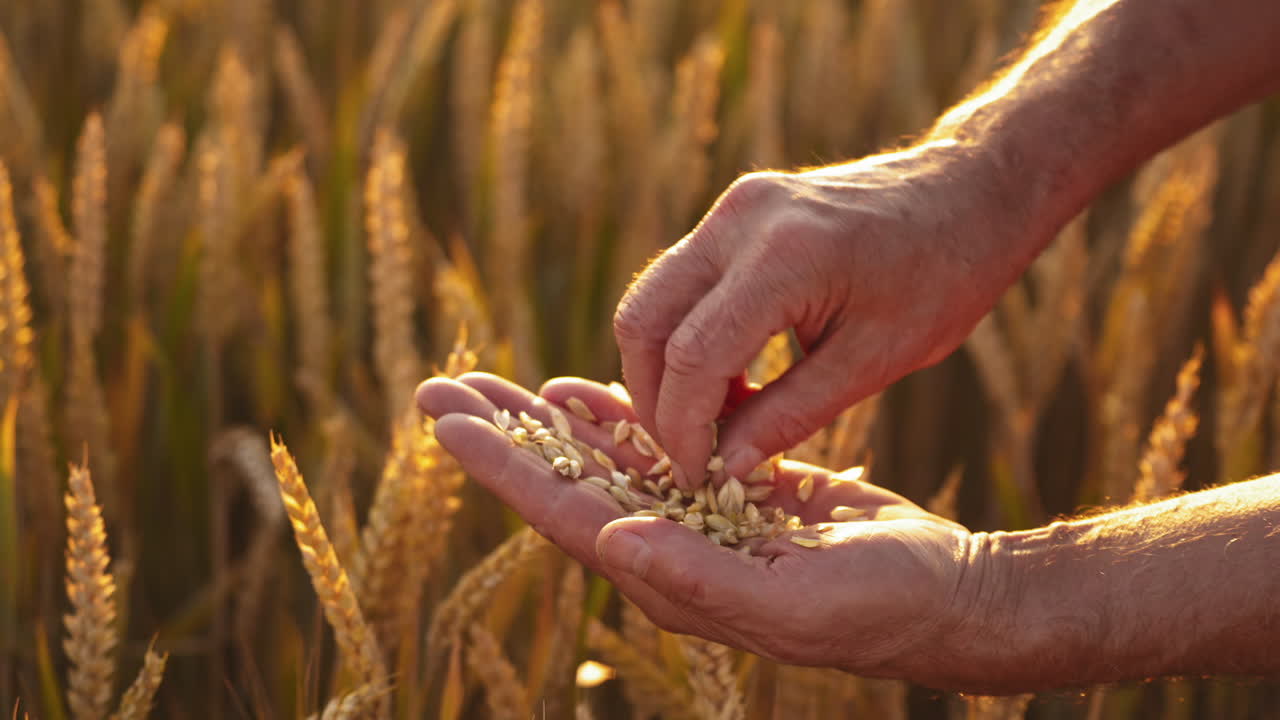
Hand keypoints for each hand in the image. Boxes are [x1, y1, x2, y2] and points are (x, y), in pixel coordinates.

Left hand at [416, 372, 997, 687]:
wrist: (941, 592)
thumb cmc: (880, 607)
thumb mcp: (794, 602)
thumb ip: (701, 577)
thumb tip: (613, 543)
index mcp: (669, 579)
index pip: (565, 516)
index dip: (504, 466)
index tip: (446, 420)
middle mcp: (665, 551)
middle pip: (564, 484)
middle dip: (503, 434)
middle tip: (439, 385)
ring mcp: (692, 519)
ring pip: (600, 460)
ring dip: (544, 420)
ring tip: (489, 381)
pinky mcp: (724, 491)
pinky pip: (653, 447)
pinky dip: (614, 416)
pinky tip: (578, 391)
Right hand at [613, 143, 1036, 486]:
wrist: (969, 191)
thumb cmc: (942, 277)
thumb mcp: (875, 361)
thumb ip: (792, 415)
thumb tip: (727, 465)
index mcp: (783, 258)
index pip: (692, 355)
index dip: (682, 427)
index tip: (695, 475)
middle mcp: (739, 221)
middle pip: (643, 320)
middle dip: (653, 398)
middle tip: (689, 452)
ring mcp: (731, 209)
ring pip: (651, 299)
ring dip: (665, 369)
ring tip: (715, 422)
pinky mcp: (733, 212)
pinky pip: (680, 282)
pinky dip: (686, 338)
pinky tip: (731, 382)